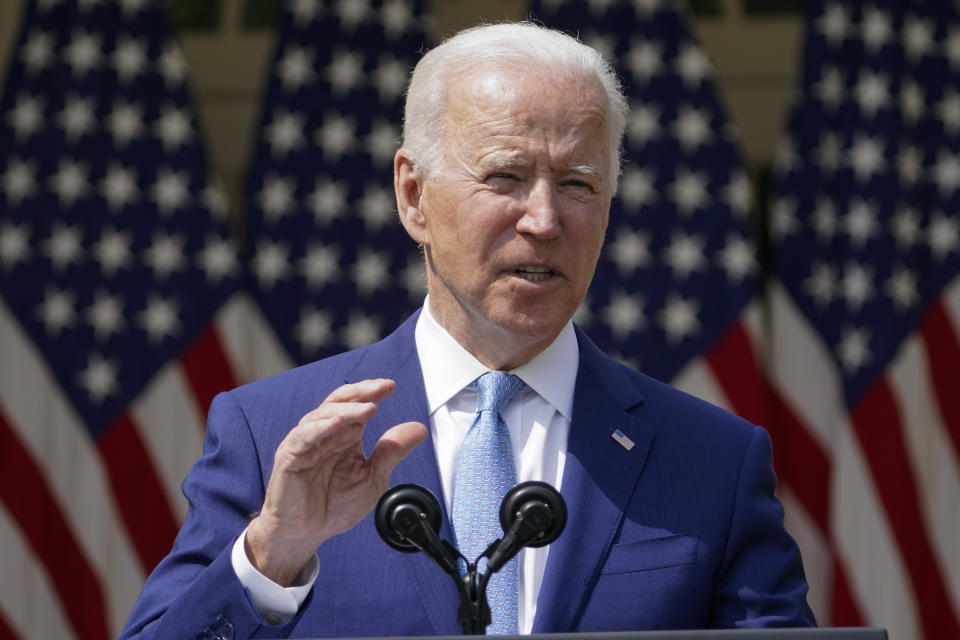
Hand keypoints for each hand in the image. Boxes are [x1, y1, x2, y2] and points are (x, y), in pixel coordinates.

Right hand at [245, 378, 427, 585]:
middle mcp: (324, 434)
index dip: (372, 393)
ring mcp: (305, 444)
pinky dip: (320, 428)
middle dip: (361, 392)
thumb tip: (418, 429)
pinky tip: (337, 423)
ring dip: (347, 410)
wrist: (306, 534)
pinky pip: (303, 437)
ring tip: (369, 409)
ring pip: (323, 415)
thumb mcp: (373, 478)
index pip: (357, 405)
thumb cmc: (334, 506)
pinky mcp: (290, 458)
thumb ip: (392, 452)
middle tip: (382, 388)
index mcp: (344, 436)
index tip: (391, 387)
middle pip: (340, 402)